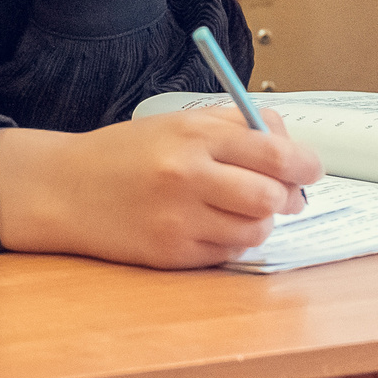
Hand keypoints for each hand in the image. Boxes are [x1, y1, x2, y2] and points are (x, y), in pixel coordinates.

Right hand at [0, 107, 325, 267]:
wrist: (65, 188)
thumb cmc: (128, 153)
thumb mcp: (179, 123)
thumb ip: (236, 129)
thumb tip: (293, 152)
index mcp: (193, 135)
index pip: (274, 153)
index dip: (305, 163)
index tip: (311, 168)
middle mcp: (187, 176)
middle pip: (271, 196)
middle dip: (288, 197)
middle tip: (285, 194)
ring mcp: (178, 219)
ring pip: (255, 230)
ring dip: (261, 222)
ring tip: (242, 209)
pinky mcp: (171, 254)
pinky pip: (228, 254)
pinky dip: (233, 241)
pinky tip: (213, 225)